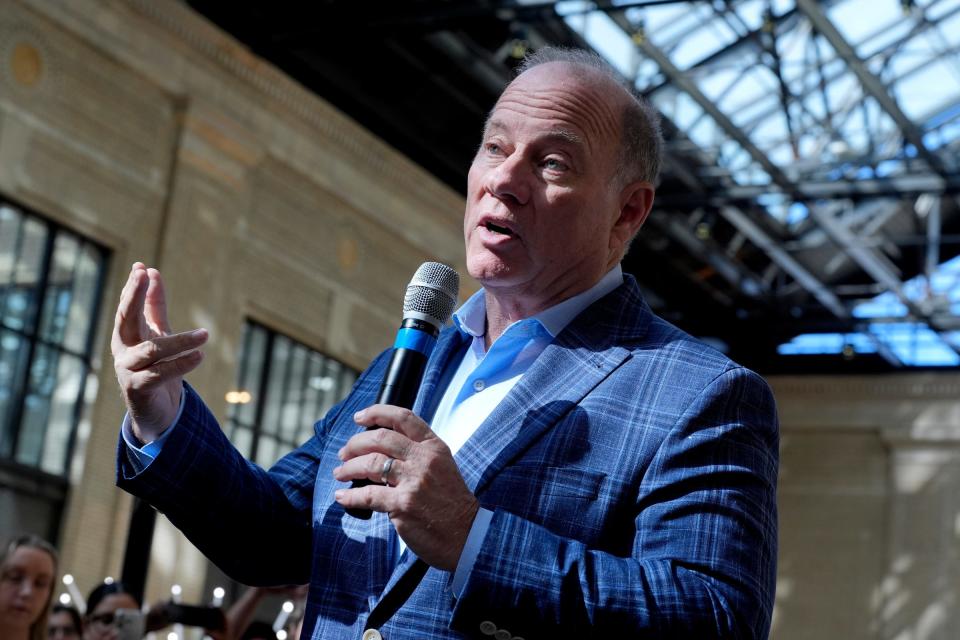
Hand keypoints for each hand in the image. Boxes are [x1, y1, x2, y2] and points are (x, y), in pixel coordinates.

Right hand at [111, 263, 207, 441]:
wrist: (156, 411)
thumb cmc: (155, 367)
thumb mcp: (157, 334)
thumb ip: (154, 307)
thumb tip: (152, 272)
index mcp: (126, 336)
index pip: (127, 308)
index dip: (132, 288)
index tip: (140, 267)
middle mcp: (123, 351)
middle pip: (125, 320)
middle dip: (134, 297)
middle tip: (144, 275)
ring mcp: (129, 371)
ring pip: (152, 350)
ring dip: (179, 341)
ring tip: (205, 334)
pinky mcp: (140, 390)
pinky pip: (161, 374)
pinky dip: (181, 364)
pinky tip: (199, 356)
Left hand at [333, 405, 479, 570]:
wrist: (466, 534)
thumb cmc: (452, 503)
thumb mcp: (442, 467)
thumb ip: (417, 455)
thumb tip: (382, 451)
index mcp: (434, 447)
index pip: (403, 418)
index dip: (377, 413)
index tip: (360, 417)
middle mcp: (423, 460)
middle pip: (380, 438)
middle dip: (355, 443)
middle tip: (345, 452)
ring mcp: (413, 481)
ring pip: (371, 463)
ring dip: (349, 467)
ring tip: (340, 472)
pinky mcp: (402, 505)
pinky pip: (367, 495)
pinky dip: (350, 496)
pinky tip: (343, 496)